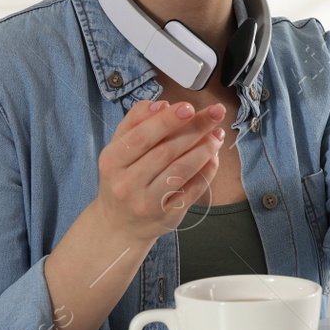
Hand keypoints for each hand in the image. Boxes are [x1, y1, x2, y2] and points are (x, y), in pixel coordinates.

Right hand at [94, 99, 226, 242]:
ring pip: (181, 170)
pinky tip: (213, 156)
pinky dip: (207, 170)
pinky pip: (193, 189)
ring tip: (217, 134)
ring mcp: (147, 201)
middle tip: (215, 113)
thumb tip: (163, 105)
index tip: (189, 107)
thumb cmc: (122, 178)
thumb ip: (136, 121)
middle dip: (194, 129)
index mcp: (112, 161)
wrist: (119, 225)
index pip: (142, 136)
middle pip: (165, 151)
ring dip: (204, 149)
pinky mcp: (167, 215)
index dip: (167, 120)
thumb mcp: (118, 148)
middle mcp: (127, 183)